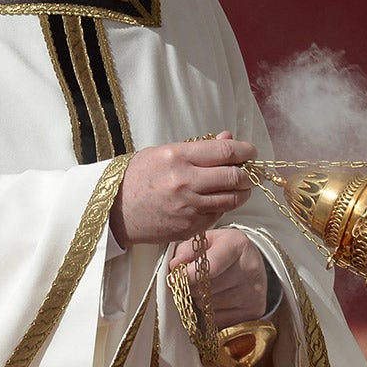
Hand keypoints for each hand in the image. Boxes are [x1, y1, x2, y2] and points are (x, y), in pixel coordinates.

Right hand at [110, 131, 255, 246]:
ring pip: (232, 199)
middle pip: (234, 176)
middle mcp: (185, 182)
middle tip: (250, 171)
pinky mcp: (189, 227)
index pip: (225, 151)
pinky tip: (219, 200)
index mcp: (177, 157)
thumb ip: (199, 148)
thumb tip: (229, 139)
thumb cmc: (138, 177)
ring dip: (242, 191)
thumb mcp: (164, 153)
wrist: (114, 210)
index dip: (245, 150)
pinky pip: (218, 214)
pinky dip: (224, 206)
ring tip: (241, 186)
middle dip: (248, 173)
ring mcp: (188, 207)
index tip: (252, 151)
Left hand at [169, 228, 269, 328]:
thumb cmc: (223, 251)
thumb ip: (187, 249)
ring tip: (206, 289)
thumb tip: (174, 266)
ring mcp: (253, 292)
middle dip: (192, 287)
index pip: (211, 265)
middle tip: (192, 282)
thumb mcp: (206, 241)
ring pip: (209, 306)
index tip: (175, 277)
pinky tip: (216, 301)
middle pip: (207, 288)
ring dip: (200, 301)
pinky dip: (211, 313)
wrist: (250, 264)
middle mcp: (250, 268)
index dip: (189, 273)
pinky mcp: (253, 312)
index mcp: (238, 245)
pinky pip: (219, 320)